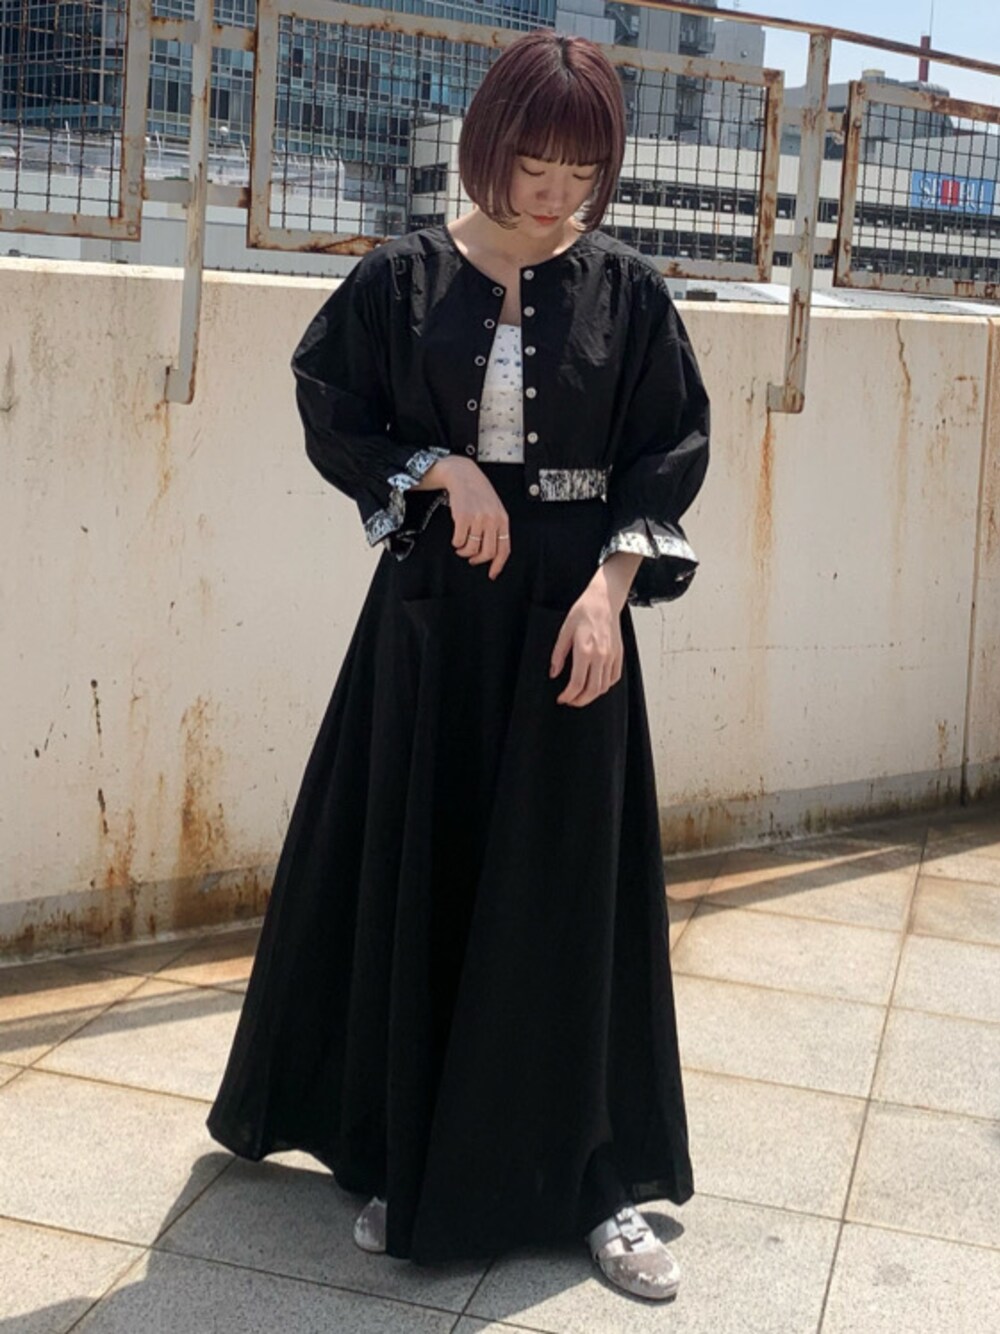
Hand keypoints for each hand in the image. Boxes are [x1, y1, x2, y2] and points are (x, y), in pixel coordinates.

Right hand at [420, 456, 510, 579]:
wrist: (464, 475)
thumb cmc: (479, 492)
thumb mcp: (494, 509)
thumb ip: (496, 528)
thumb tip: (492, 553)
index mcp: (502, 520)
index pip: (504, 549)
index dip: (498, 565)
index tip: (492, 574)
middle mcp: (492, 520)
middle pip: (487, 553)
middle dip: (478, 560)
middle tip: (472, 559)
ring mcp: (477, 519)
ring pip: (472, 549)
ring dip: (464, 552)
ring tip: (462, 546)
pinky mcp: (462, 517)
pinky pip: (458, 541)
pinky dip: (456, 543)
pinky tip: (456, 538)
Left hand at [549, 584, 623, 706]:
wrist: (603, 601)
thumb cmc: (583, 612)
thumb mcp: (564, 632)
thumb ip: (558, 655)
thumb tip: (553, 673)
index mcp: (585, 650)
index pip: (577, 683)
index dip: (568, 695)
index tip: (562, 698)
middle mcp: (601, 656)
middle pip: (592, 690)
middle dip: (580, 701)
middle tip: (570, 701)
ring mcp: (612, 656)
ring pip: (604, 686)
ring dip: (592, 695)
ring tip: (581, 695)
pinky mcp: (619, 654)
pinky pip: (614, 677)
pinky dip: (605, 686)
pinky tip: (596, 684)